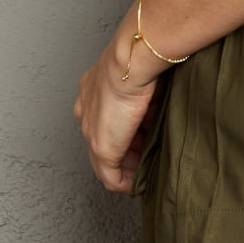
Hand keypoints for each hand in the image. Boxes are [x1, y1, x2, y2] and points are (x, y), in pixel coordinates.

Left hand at [73, 43, 160, 193]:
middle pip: (106, 139)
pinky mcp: (101, 147)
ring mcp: (91, 130)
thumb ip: (144, 94)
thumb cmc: (140, 58)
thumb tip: (158, 108)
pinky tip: (138, 184)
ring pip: (107, 160)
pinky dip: (125, 183)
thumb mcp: (142, 76)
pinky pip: (110, 177)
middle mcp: (86, 110)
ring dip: (129, 167)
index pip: (106, 117)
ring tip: (147, 170)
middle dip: (129, 150)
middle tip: (148, 155)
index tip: (144, 135)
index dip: (127, 128)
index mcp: (93, 88)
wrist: (131, 59)